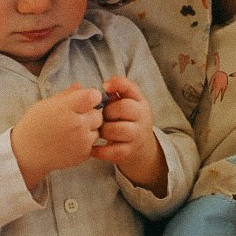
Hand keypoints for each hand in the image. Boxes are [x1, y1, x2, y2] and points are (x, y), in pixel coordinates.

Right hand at [11, 85, 103, 192]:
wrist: (27, 154)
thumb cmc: (34, 126)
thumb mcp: (46, 104)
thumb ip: (66, 95)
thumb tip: (80, 86)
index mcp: (66, 108)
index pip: (94, 96)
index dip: (91, 96)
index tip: (85, 100)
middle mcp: (77, 124)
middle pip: (98, 113)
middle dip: (90, 113)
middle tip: (75, 117)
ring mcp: (82, 141)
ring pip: (97, 129)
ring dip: (89, 128)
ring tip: (71, 131)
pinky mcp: (84, 154)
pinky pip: (92, 143)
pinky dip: (85, 142)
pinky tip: (71, 141)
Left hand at [91, 76, 167, 195]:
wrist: (140, 144)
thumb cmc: (125, 118)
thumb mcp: (126, 101)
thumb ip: (116, 91)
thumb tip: (105, 85)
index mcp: (139, 102)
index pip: (131, 88)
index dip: (117, 84)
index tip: (105, 86)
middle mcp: (142, 117)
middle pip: (122, 108)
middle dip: (107, 111)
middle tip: (101, 116)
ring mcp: (136, 135)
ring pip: (116, 130)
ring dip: (103, 130)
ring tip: (99, 130)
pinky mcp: (128, 152)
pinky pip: (111, 151)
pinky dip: (99, 150)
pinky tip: (93, 147)